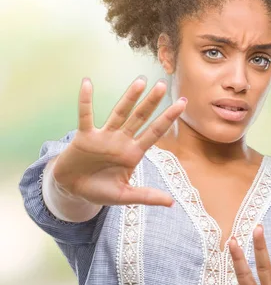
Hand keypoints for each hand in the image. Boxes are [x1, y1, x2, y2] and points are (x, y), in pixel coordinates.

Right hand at [52, 76, 186, 206]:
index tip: (182, 104)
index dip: (168, 118)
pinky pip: (85, 116)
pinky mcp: (84, 136)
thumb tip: (171, 203)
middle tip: (163, 84)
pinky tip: (87, 84)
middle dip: (151, 103)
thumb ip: (146, 196)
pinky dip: (85, 101)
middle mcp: (122, 140)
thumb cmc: (100, 190)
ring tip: (140, 82)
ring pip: (119, 113)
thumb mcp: (125, 196)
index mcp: (134, 153)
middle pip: (140, 118)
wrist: (73, 189)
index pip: (155, 132)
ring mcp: (104, 136)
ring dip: (129, 98)